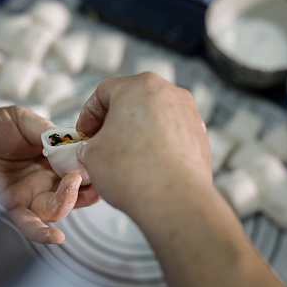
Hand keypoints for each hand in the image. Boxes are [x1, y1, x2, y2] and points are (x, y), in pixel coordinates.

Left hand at [0, 106, 99, 243]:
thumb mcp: (19, 119)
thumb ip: (45, 130)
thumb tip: (71, 140)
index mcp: (48, 158)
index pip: (77, 165)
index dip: (89, 164)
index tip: (97, 158)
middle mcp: (42, 179)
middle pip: (74, 190)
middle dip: (86, 185)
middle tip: (88, 174)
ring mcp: (27, 195)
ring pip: (57, 208)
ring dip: (70, 201)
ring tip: (71, 186)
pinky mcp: (10, 208)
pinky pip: (29, 224)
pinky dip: (43, 234)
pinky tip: (55, 237)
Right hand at [75, 72, 211, 215]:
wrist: (173, 200)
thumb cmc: (133, 172)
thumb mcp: (91, 154)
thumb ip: (89, 144)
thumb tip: (93, 148)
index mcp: (139, 86)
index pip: (104, 91)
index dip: (89, 114)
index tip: (85, 133)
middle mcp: (168, 93)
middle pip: (132, 101)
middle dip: (114, 122)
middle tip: (102, 144)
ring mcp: (189, 114)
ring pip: (154, 118)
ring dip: (137, 134)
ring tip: (125, 159)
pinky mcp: (200, 137)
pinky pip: (171, 135)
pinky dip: (157, 146)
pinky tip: (146, 167)